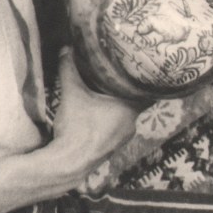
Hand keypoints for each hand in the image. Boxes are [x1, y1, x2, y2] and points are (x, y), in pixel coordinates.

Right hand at [50, 52, 140, 176]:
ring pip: (124, 116)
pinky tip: (97, 113)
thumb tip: (65, 48)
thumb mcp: (71, 93)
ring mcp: (121, 139)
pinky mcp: (110, 148)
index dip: (144, 78)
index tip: (139, 66)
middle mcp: (131, 125)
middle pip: (134, 101)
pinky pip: (115, 128)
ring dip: (116, 106)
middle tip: (117, 73)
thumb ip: (69, 69)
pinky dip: (109, 119)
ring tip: (106, 90)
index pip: (147, 90)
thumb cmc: (76, 127)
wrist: (68, 164)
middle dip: (124, 89)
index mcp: (129, 110)